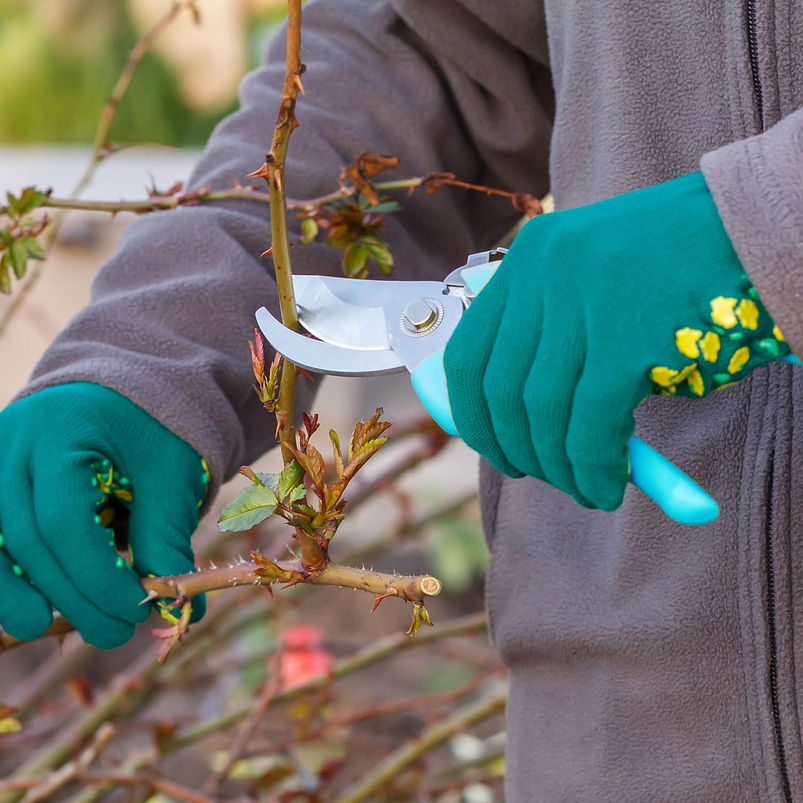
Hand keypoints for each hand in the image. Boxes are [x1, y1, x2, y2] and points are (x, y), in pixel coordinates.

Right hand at [0, 382, 207, 647]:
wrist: (118, 396)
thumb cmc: (150, 429)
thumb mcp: (169, 472)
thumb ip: (166, 535)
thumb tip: (184, 608)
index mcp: (60, 429)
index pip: (65, 520)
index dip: (97, 576)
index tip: (135, 609)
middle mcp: (11, 445)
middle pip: (26, 539)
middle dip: (72, 596)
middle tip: (116, 631)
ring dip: (18, 596)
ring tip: (52, 629)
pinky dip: (6, 577)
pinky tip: (29, 609)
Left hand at [444, 171, 787, 509]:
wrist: (756, 226)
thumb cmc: (675, 265)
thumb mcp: (595, 282)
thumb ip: (551, 334)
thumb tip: (516, 422)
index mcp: (530, 255)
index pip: (468, 356)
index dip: (473, 418)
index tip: (495, 449)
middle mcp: (546, 271)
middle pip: (501, 390)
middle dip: (517, 451)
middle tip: (544, 477)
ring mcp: (584, 301)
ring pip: (542, 412)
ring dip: (558, 469)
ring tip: (585, 490)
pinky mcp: (627, 337)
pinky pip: (591, 426)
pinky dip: (593, 469)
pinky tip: (608, 487)